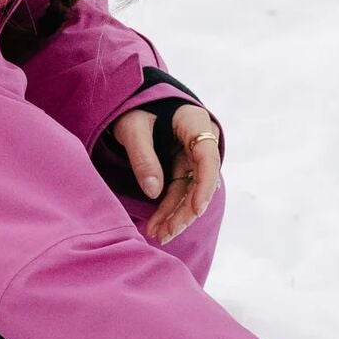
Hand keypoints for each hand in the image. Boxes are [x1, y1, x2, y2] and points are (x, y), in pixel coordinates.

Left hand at [109, 102, 221, 243]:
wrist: (131, 103)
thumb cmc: (133, 107)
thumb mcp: (133, 127)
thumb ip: (143, 156)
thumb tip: (153, 192)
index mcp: (195, 122)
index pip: (208, 157)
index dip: (204, 185)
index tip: (196, 209)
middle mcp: (200, 141)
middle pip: (201, 181)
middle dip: (186, 210)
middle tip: (168, 232)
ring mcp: (192, 157)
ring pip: (190, 192)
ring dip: (176, 216)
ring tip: (158, 235)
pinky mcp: (181, 168)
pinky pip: (178, 193)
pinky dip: (168, 210)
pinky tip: (157, 227)